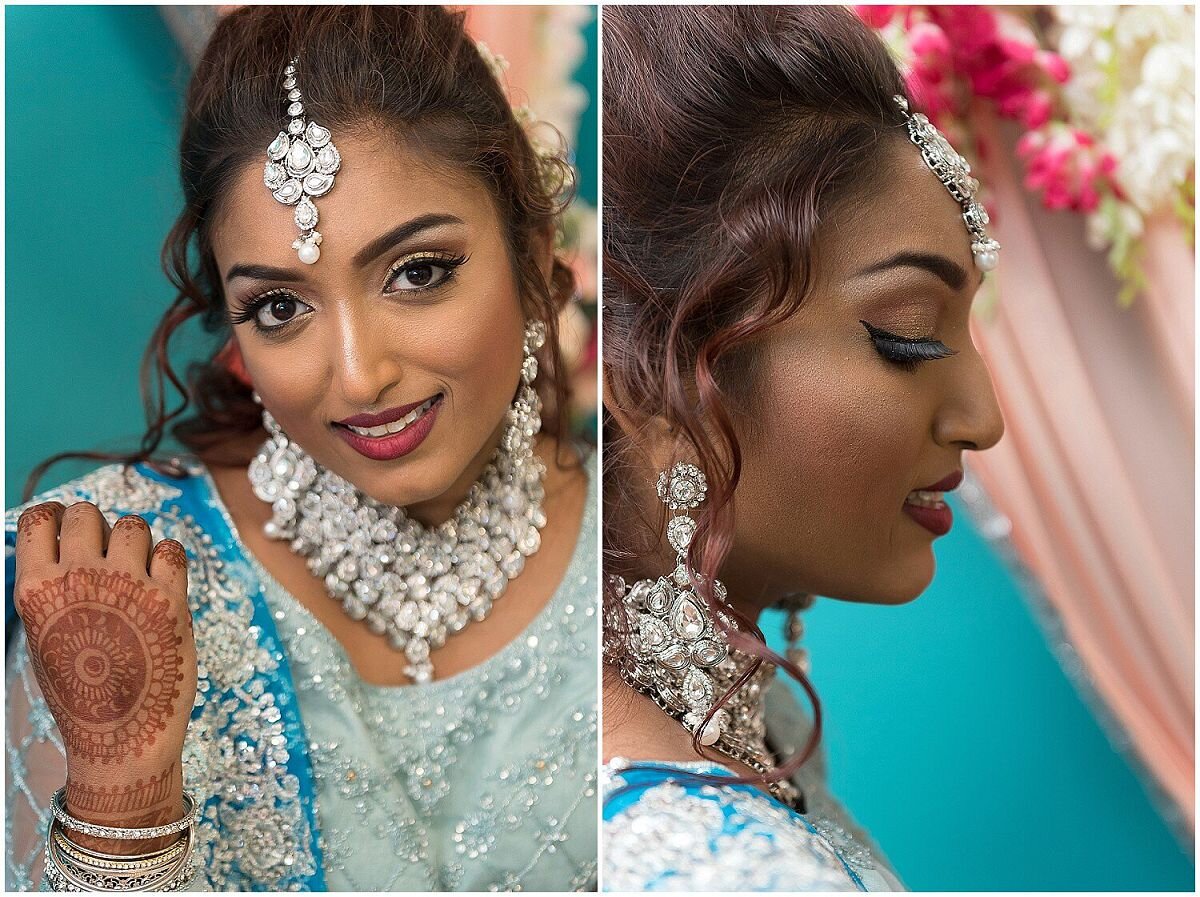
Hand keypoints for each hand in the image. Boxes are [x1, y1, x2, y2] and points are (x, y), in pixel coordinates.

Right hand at [13, 500, 196, 848]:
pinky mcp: (170, 598)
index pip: (39, 518)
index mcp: (36, 589)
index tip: (67, 527)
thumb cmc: (82, 691)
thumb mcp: (44, 638)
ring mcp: (126, 585)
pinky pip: (172, 549)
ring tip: (136, 577)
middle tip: (107, 558)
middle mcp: (78, 578)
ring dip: (137, 543)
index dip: (57, 517)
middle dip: (98, 528)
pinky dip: (169, 559)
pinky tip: (163, 584)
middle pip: (88, 513)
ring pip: (134, 525)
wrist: (120, 737)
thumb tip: (68, 547)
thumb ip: (54, 589)